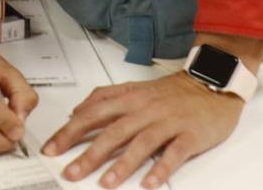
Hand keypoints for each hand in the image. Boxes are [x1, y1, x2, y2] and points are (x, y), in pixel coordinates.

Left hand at [44, 71, 243, 188]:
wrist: (211, 82)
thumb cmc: (171, 91)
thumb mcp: (134, 88)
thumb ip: (104, 97)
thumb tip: (77, 111)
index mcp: (128, 98)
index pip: (92, 115)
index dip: (69, 132)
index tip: (51, 148)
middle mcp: (145, 109)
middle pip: (112, 132)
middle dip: (89, 154)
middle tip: (71, 172)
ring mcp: (168, 122)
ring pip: (141, 143)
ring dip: (122, 165)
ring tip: (106, 183)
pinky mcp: (190, 134)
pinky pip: (174, 153)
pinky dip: (161, 168)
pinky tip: (149, 183)